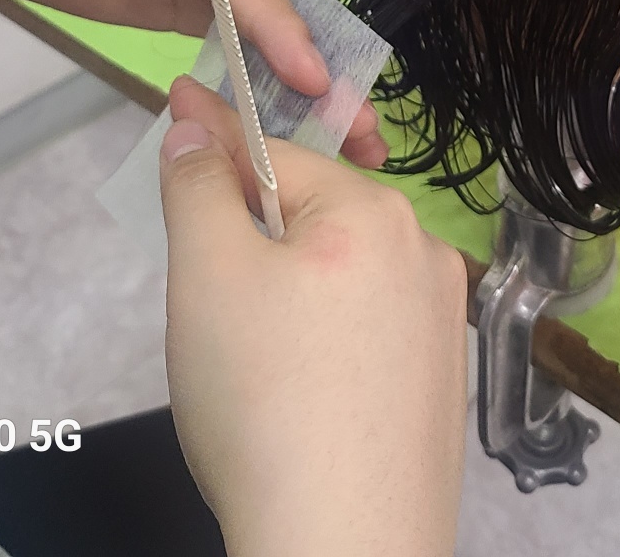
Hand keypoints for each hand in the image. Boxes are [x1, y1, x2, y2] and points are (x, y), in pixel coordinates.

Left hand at [0, 0, 386, 165]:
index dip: (276, 20)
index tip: (309, 74)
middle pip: (277, 0)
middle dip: (319, 63)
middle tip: (361, 127)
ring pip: (269, 30)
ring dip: (310, 84)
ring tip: (354, 142)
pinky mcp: (197, 7)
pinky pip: (240, 48)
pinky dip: (269, 86)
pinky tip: (299, 131)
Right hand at [160, 76, 467, 556]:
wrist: (344, 551)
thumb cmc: (268, 407)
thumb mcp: (207, 277)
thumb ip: (198, 187)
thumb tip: (196, 127)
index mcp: (376, 212)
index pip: (275, 157)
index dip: (214, 148)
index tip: (177, 106)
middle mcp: (425, 254)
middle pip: (310, 217)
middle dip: (250, 241)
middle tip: (205, 307)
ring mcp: (442, 323)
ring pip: (337, 278)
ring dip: (287, 295)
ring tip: (250, 368)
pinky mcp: (439, 384)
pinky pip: (366, 333)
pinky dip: (323, 345)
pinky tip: (297, 398)